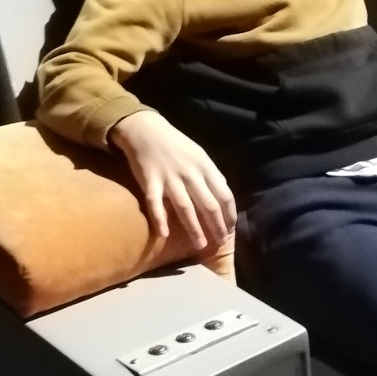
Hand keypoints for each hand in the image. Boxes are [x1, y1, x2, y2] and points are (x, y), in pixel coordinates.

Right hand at [110, 109, 236, 251]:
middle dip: (216, 226)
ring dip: (194, 228)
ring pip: (185, 207)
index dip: (229, 214)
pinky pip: (155, 204)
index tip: (231, 229)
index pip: (224, 194)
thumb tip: (225, 193)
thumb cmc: (175, 145)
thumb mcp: (199, 155)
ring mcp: (170, 178)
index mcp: (205, 166)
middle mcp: (190, 174)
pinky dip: (160, 220)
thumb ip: (212, 174)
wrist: (146, 130)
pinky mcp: (150, 182)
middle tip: (221, 243)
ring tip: (201, 245)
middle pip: (208, 204)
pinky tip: (164, 235)